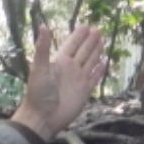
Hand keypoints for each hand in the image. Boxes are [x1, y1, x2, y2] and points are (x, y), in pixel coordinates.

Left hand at [10, 23, 106, 140]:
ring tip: (103, 41)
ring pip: (90, 62)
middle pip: (83, 51)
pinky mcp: (85, 91)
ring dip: (96, 52)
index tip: (86, 25)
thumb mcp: (39, 68)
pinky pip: (94, 78)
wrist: (43, 118)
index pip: (72, 44)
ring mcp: (78, 80)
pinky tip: (104, 63)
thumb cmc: (38, 93)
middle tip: (98, 29)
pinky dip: (100, 71)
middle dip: (90, 40)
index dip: (78, 35)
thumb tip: (43, 26)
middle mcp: (71, 68)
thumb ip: (43, 48)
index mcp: (60, 61)